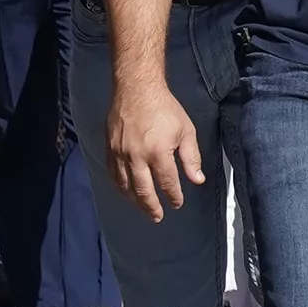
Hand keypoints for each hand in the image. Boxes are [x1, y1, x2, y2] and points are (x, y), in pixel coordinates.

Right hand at [107, 82, 205, 222]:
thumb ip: (191, 157)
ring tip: (144, 209)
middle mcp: (137, 157)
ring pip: (126, 187)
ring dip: (135, 202)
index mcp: (158, 152)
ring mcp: (121, 155)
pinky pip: (114, 176)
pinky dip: (121, 188)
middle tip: (158, 217)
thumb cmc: (165, 108)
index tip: (177, 203)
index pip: (167, 183)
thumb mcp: (186, 129)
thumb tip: (198, 180)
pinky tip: (127, 193)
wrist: (137, 89)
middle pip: (144, 191)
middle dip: (152, 207)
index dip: (173, 196)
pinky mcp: (109, 150)